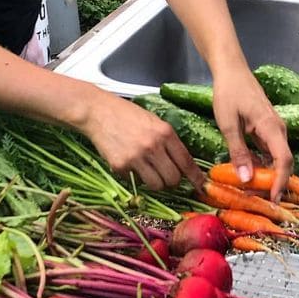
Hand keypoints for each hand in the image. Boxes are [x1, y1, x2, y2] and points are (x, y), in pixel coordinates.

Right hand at [79, 88, 204, 190]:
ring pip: (156, 185)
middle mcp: (153, 146)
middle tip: (166, 177)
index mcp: (165, 133)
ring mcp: (136, 157)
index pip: (186, 161)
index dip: (195, 177)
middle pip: (173, 178)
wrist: (98, 111)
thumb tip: (182, 163)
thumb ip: (168, 140)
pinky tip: (129, 162)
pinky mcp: (120, 165)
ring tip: (148, 172)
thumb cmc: (126, 114)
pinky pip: (135, 181)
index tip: (201, 186)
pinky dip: (134, 176)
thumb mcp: (154, 122)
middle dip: (172, 182)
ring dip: (155, 182)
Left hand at [212, 64, 292, 201]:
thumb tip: (246, 179)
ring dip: (269, 176)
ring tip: (254, 193)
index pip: (284, 160)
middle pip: (284, 162)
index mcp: (271, 127)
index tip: (273, 199)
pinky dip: (263, 165)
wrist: (231, 70)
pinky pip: (270, 152)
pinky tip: (251, 175)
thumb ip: (237, 151)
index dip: (280, 182)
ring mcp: (274, 129)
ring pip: (278, 158)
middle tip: (260, 202)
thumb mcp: (228, 124)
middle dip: (275, 184)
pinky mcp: (268, 129)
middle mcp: (278, 129)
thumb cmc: (228, 92)